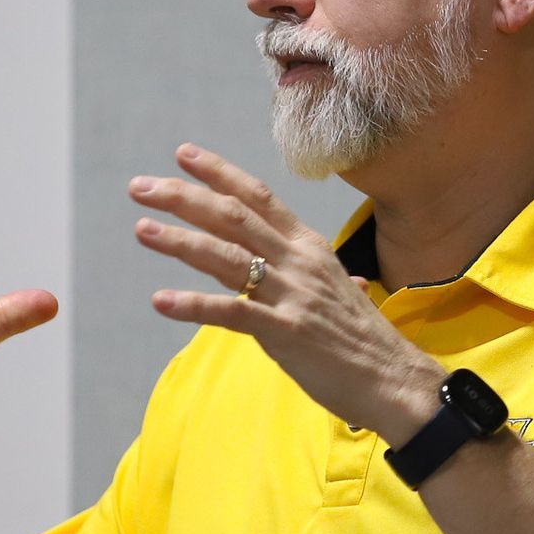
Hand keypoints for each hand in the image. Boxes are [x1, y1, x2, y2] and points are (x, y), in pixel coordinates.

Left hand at [128, 144, 437, 439]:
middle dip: (183, 197)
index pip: (257, 197)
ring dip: (179, 240)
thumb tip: (336, 275)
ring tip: (142, 229)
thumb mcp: (337, 292)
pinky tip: (160, 301)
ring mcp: (292, 295)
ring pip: (226, 256)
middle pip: (232, 216)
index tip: (182, 155)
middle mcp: (298, 261)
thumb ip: (314, 276)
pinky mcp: (286, 332)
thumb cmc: (362, 340)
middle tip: (140, 187)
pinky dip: (192, 306)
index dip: (218, 173)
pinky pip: (231, 313)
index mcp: (308, 246)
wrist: (393, 378)